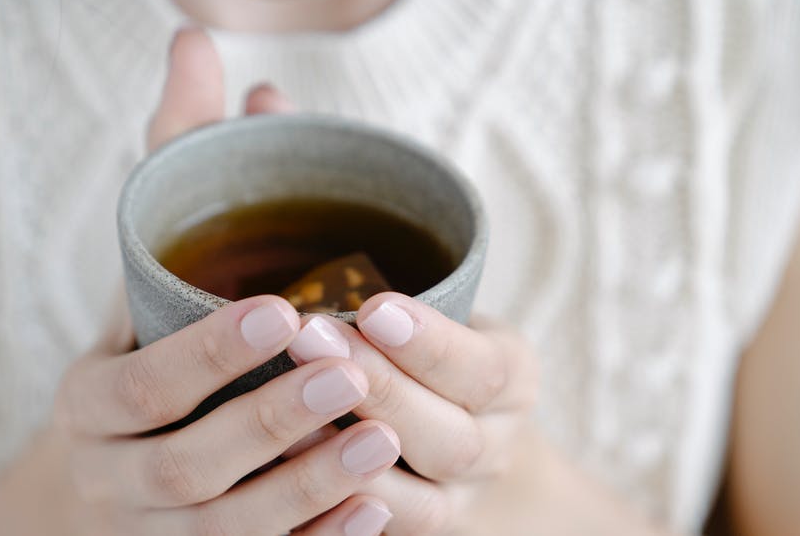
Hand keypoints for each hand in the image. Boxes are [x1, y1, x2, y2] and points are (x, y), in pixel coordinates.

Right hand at [47, 28, 396, 534]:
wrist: (133, 455)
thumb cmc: (155, 339)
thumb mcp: (157, 257)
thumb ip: (176, 159)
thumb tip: (195, 42)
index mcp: (89, 399)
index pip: (137, 386)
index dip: (205, 355)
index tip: (282, 309)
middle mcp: (110, 474)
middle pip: (184, 466)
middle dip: (268, 421)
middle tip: (347, 368)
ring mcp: (156, 531)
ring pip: (226, 528)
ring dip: (307, 485)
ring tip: (384, 438)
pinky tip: (377, 506)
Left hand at [285, 292, 538, 533]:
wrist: (461, 439)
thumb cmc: (428, 357)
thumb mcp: (440, 318)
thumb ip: (400, 314)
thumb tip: (321, 289)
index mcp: (512, 380)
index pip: (482, 369)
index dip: (429, 344)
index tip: (373, 308)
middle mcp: (496, 448)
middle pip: (452, 439)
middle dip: (380, 390)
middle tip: (310, 338)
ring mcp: (461, 503)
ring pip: (421, 500)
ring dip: (349, 454)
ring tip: (287, 404)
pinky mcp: (423, 532)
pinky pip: (387, 533)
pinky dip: (340, 510)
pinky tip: (288, 469)